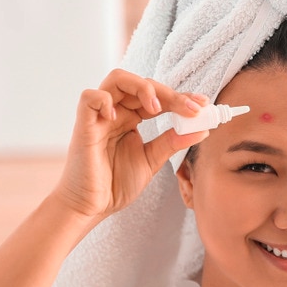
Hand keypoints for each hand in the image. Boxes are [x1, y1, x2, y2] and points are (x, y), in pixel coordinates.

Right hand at [52, 69, 208, 221]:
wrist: (91, 207)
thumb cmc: (116, 184)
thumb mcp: (152, 160)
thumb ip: (173, 142)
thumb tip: (202, 129)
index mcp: (132, 118)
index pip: (158, 97)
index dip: (180, 98)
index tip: (203, 105)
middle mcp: (116, 112)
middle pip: (142, 83)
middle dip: (170, 94)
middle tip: (191, 108)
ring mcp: (99, 116)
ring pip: (117, 79)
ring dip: (142, 87)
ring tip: (157, 107)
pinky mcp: (83, 125)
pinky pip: (89, 97)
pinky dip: (105, 100)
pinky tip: (117, 116)